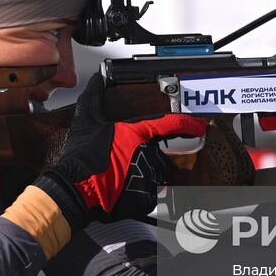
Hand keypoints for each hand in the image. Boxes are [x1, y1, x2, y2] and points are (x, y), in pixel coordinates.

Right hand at [35, 74, 205, 227]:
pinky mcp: (146, 197)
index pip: (171, 124)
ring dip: (140, 174)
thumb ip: (94, 95)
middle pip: (156, 153)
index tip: (200, 124)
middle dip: (142, 156)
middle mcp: (147, 153)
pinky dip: (138, 192)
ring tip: (117, 175)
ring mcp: (149, 176)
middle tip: (120, 161)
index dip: (189, 123)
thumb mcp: (86, 118)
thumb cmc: (81, 156)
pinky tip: (121, 188)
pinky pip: (149, 193)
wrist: (75, 187)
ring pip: (153, 173)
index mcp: (137, 133)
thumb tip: (97, 78)